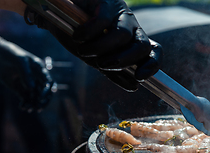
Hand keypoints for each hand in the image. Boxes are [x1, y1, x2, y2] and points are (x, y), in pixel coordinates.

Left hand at [0, 35, 54, 111]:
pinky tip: (23, 107)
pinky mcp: (19, 88)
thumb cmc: (9, 53)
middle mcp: (36, 77)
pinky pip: (25, 98)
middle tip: (38, 108)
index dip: (47, 91)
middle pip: (44, 92)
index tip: (41, 98)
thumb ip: (26, 73)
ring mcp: (27, 83)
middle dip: (43, 100)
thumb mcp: (19, 60)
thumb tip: (32, 88)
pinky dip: (25, 104)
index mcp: (39, 69)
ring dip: (34, 104)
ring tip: (29, 109)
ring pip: (35, 96)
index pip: (48, 82)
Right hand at [24, 0, 162, 90]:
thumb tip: (134, 86)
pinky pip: (102, 22)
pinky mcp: (105, 2)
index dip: (152, 65)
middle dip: (123, 60)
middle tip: (102, 64)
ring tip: (83, 50)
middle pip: (142, 46)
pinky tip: (77, 36)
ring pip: (122, 35)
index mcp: (133, 41)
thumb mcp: (97, 60)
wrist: (55, 16)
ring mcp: (120, 13)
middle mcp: (132, 27)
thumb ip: (115, 73)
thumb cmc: (80, 38)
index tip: (139, 77)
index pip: (154, 52)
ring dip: (101, 49)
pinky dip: (88, 33)